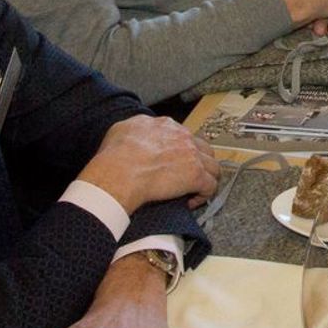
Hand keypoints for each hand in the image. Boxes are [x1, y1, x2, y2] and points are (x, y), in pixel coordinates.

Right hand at [77, 114, 220, 214]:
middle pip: (201, 148)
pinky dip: (203, 195)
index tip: (173, 163)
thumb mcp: (120, 129)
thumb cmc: (114, 155)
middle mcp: (182, 136)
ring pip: (212, 166)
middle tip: (187, 176)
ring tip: (194, 190)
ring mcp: (192, 155)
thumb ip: (134, 128)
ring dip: (206, 178)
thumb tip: (135, 134)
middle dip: (198, 162)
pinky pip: (210, 186)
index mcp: (165, 125)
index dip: (180, 151)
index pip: (182, 136)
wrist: (120, 172)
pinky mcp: (196, 175)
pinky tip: (190, 202)